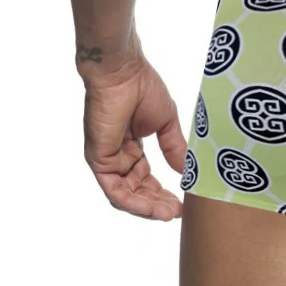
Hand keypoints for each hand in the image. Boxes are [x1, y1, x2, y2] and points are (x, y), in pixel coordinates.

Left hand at [82, 57, 187, 220]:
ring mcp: (106, 160)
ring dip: (147, 208)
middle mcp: (117, 157)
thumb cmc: (143, 87)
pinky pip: (114, 190)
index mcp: (131, 147)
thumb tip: (186, 171)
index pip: (145, 179)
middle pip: (136, 191)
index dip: (162, 192)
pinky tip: (152, 208)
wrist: (123, 71)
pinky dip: (133, 202)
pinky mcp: (99, 160)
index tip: (182, 203)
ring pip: (125, 196)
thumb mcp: (166, 123)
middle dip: (157, 204)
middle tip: (178, 213)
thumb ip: (174, 148)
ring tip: (168, 214)